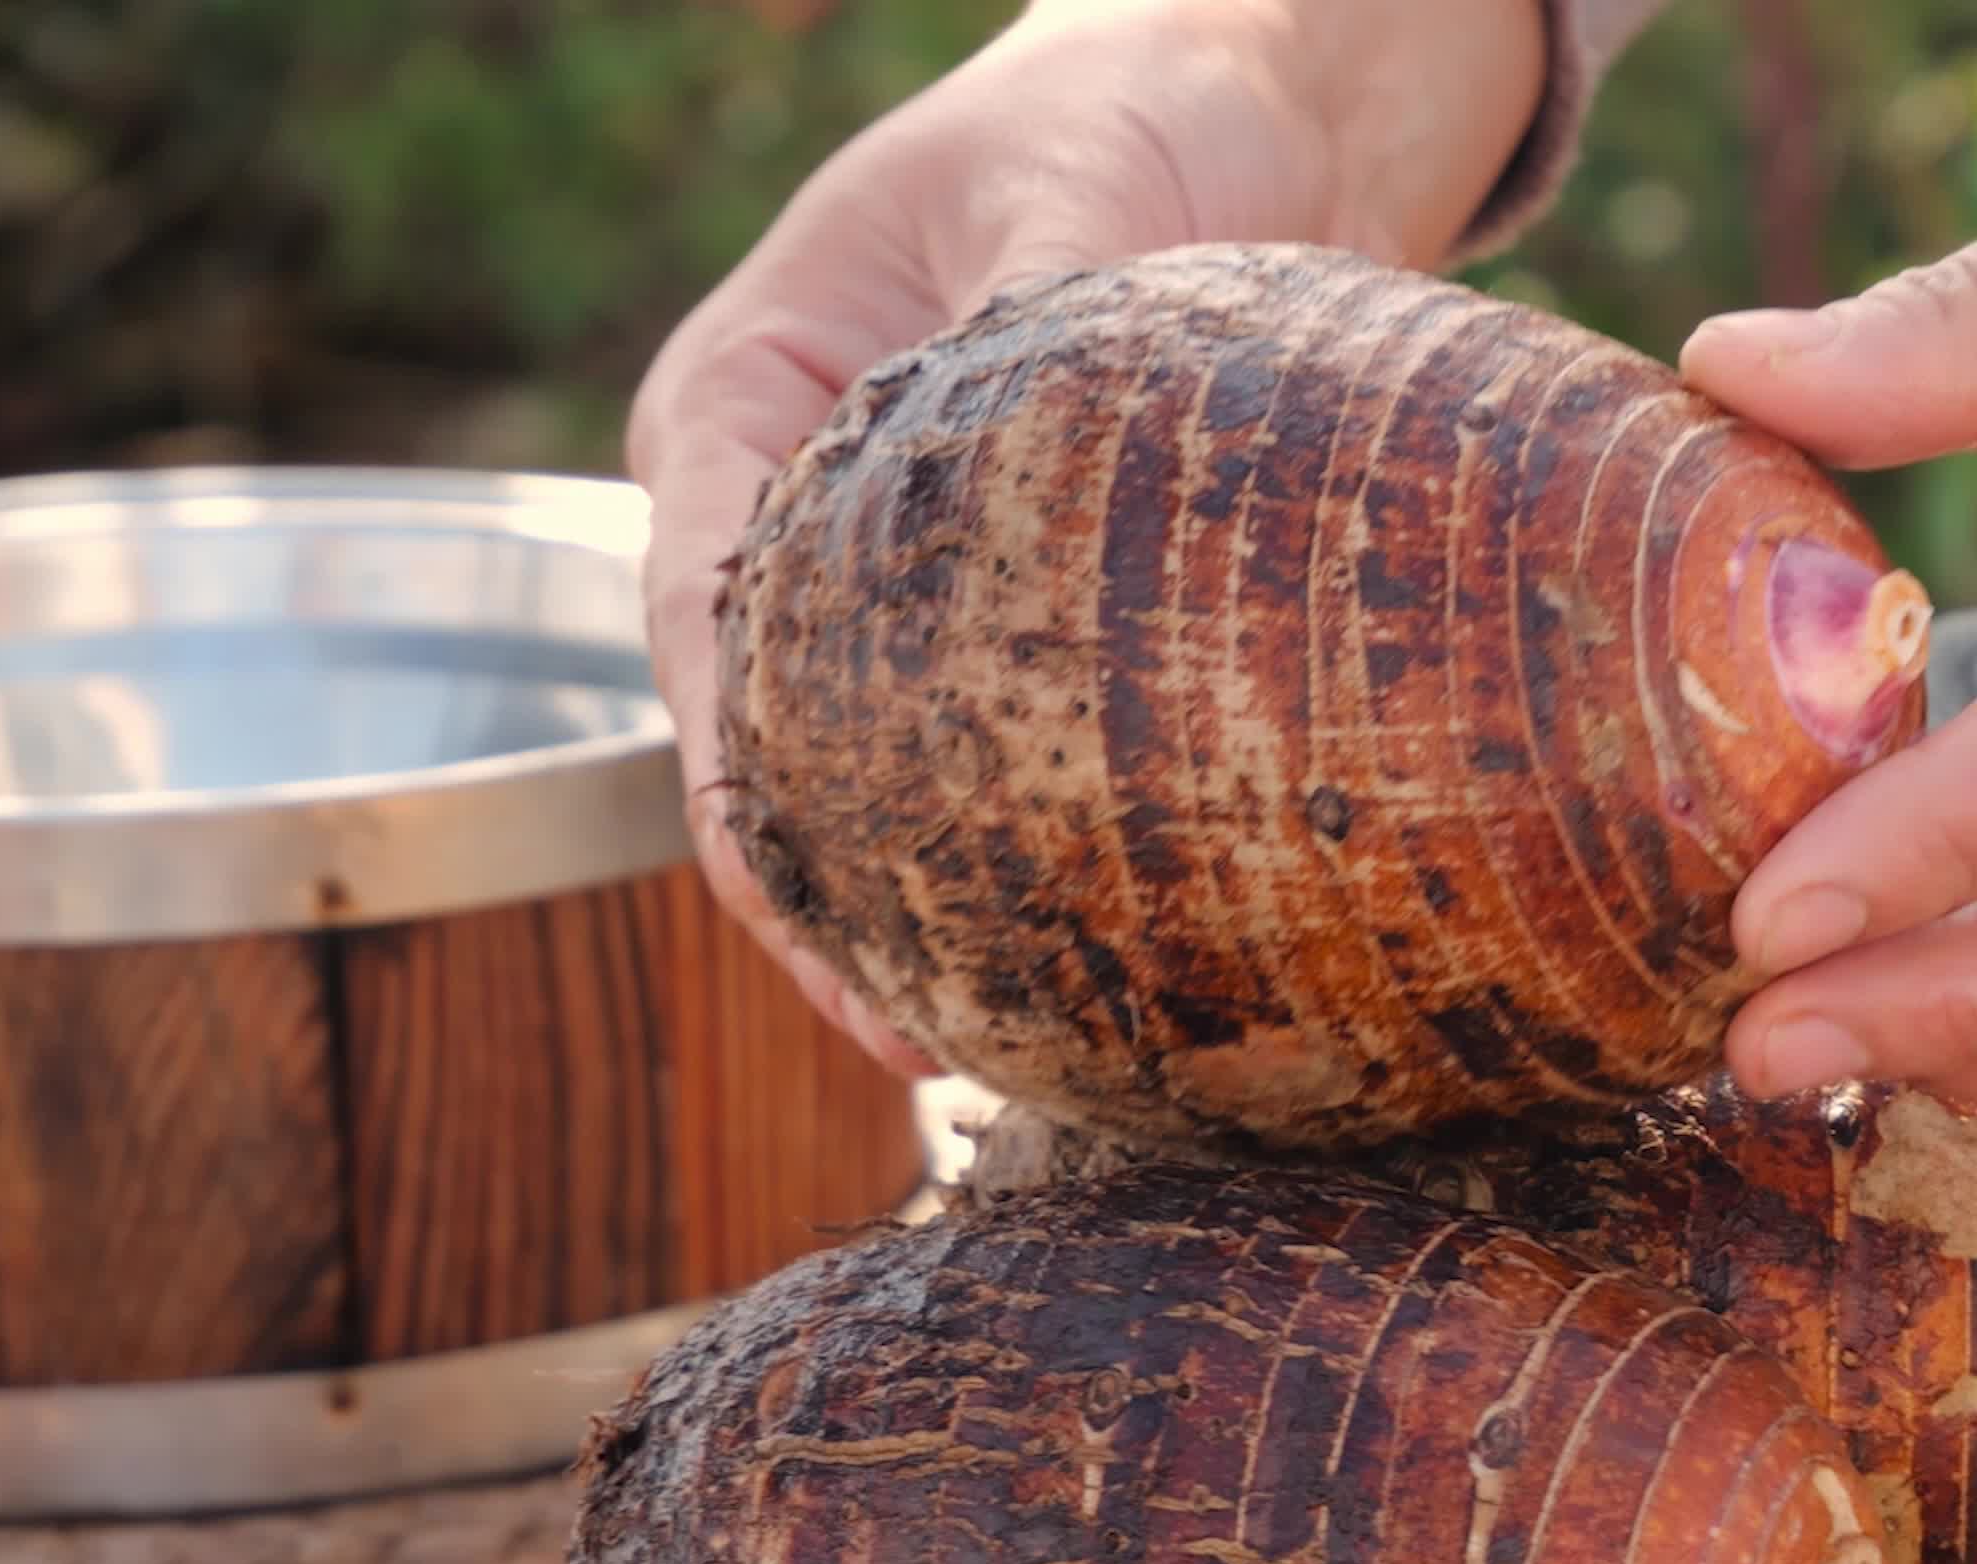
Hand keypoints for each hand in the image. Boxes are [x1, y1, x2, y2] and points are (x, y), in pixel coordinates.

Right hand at [625, 0, 1541, 1072]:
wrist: (1275, 90)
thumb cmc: (1137, 103)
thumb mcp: (1074, 191)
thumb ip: (1036, 322)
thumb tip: (1034, 448)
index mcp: (742, 407)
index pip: (701, 627)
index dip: (749, 790)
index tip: (821, 914)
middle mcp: (803, 521)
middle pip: (778, 747)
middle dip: (838, 905)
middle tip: (932, 1046)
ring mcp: (916, 587)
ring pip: (889, 783)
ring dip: (941, 915)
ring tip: (1015, 1054)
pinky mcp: (1040, 625)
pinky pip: (1017, 767)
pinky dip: (1043, 865)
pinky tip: (1107, 972)